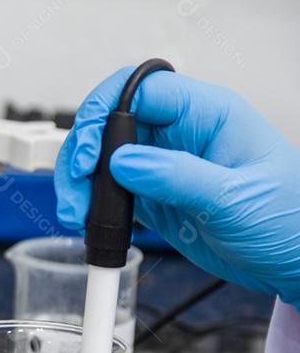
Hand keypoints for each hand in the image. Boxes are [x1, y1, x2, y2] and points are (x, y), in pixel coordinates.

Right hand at [54, 67, 299, 306]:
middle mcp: (180, 134)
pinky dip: (91, 205)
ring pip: (102, 158)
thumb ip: (177, 176)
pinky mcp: (152, 196)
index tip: (91, 154)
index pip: (140, 89)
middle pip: (110, 123)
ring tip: (76, 213)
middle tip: (74, 190)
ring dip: (80, 183)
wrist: (295, 263)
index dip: (105, 113)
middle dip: (82, 153)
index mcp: (208, 114)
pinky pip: (109, 190)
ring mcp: (163, 165)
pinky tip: (89, 221)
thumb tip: (123, 161)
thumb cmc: (290, 221)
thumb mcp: (235, 198)